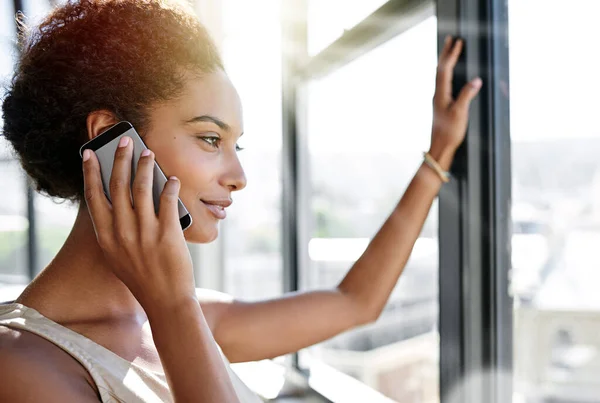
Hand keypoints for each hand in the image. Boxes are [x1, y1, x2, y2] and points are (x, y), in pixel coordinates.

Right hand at [82, 137, 195, 313]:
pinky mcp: (167, 235)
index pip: (94, 197)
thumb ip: (116, 230)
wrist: (165, 301)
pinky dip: (170, 186)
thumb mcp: (118, 256)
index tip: (90, 153)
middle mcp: (121, 233)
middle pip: (118, 186)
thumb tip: (123, 198)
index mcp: (106, 238)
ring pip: (142, 189)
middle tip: (125, 142)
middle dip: (120, 159)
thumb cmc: (143, 277)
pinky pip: (168, 202)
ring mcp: (144, 234)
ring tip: (149, 153)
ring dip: (145, 167)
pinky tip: (173, 179)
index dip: (91, 172)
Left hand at [430, 36, 481, 165]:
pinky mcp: (442, 105)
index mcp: (441, 94)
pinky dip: (446, 72)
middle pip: (440, 69)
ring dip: (445, 61)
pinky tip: (449, 75)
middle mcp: (437, 94)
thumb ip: (467, 95)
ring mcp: (439, 99)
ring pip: (440, 75)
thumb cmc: (449, 132)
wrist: (440, 147)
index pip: (445, 70)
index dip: (452, 55)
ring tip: (449, 51)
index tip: (458, 42)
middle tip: (450, 39)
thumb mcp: (460, 113)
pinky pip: (443, 82)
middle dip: (445, 53)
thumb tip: (476, 80)